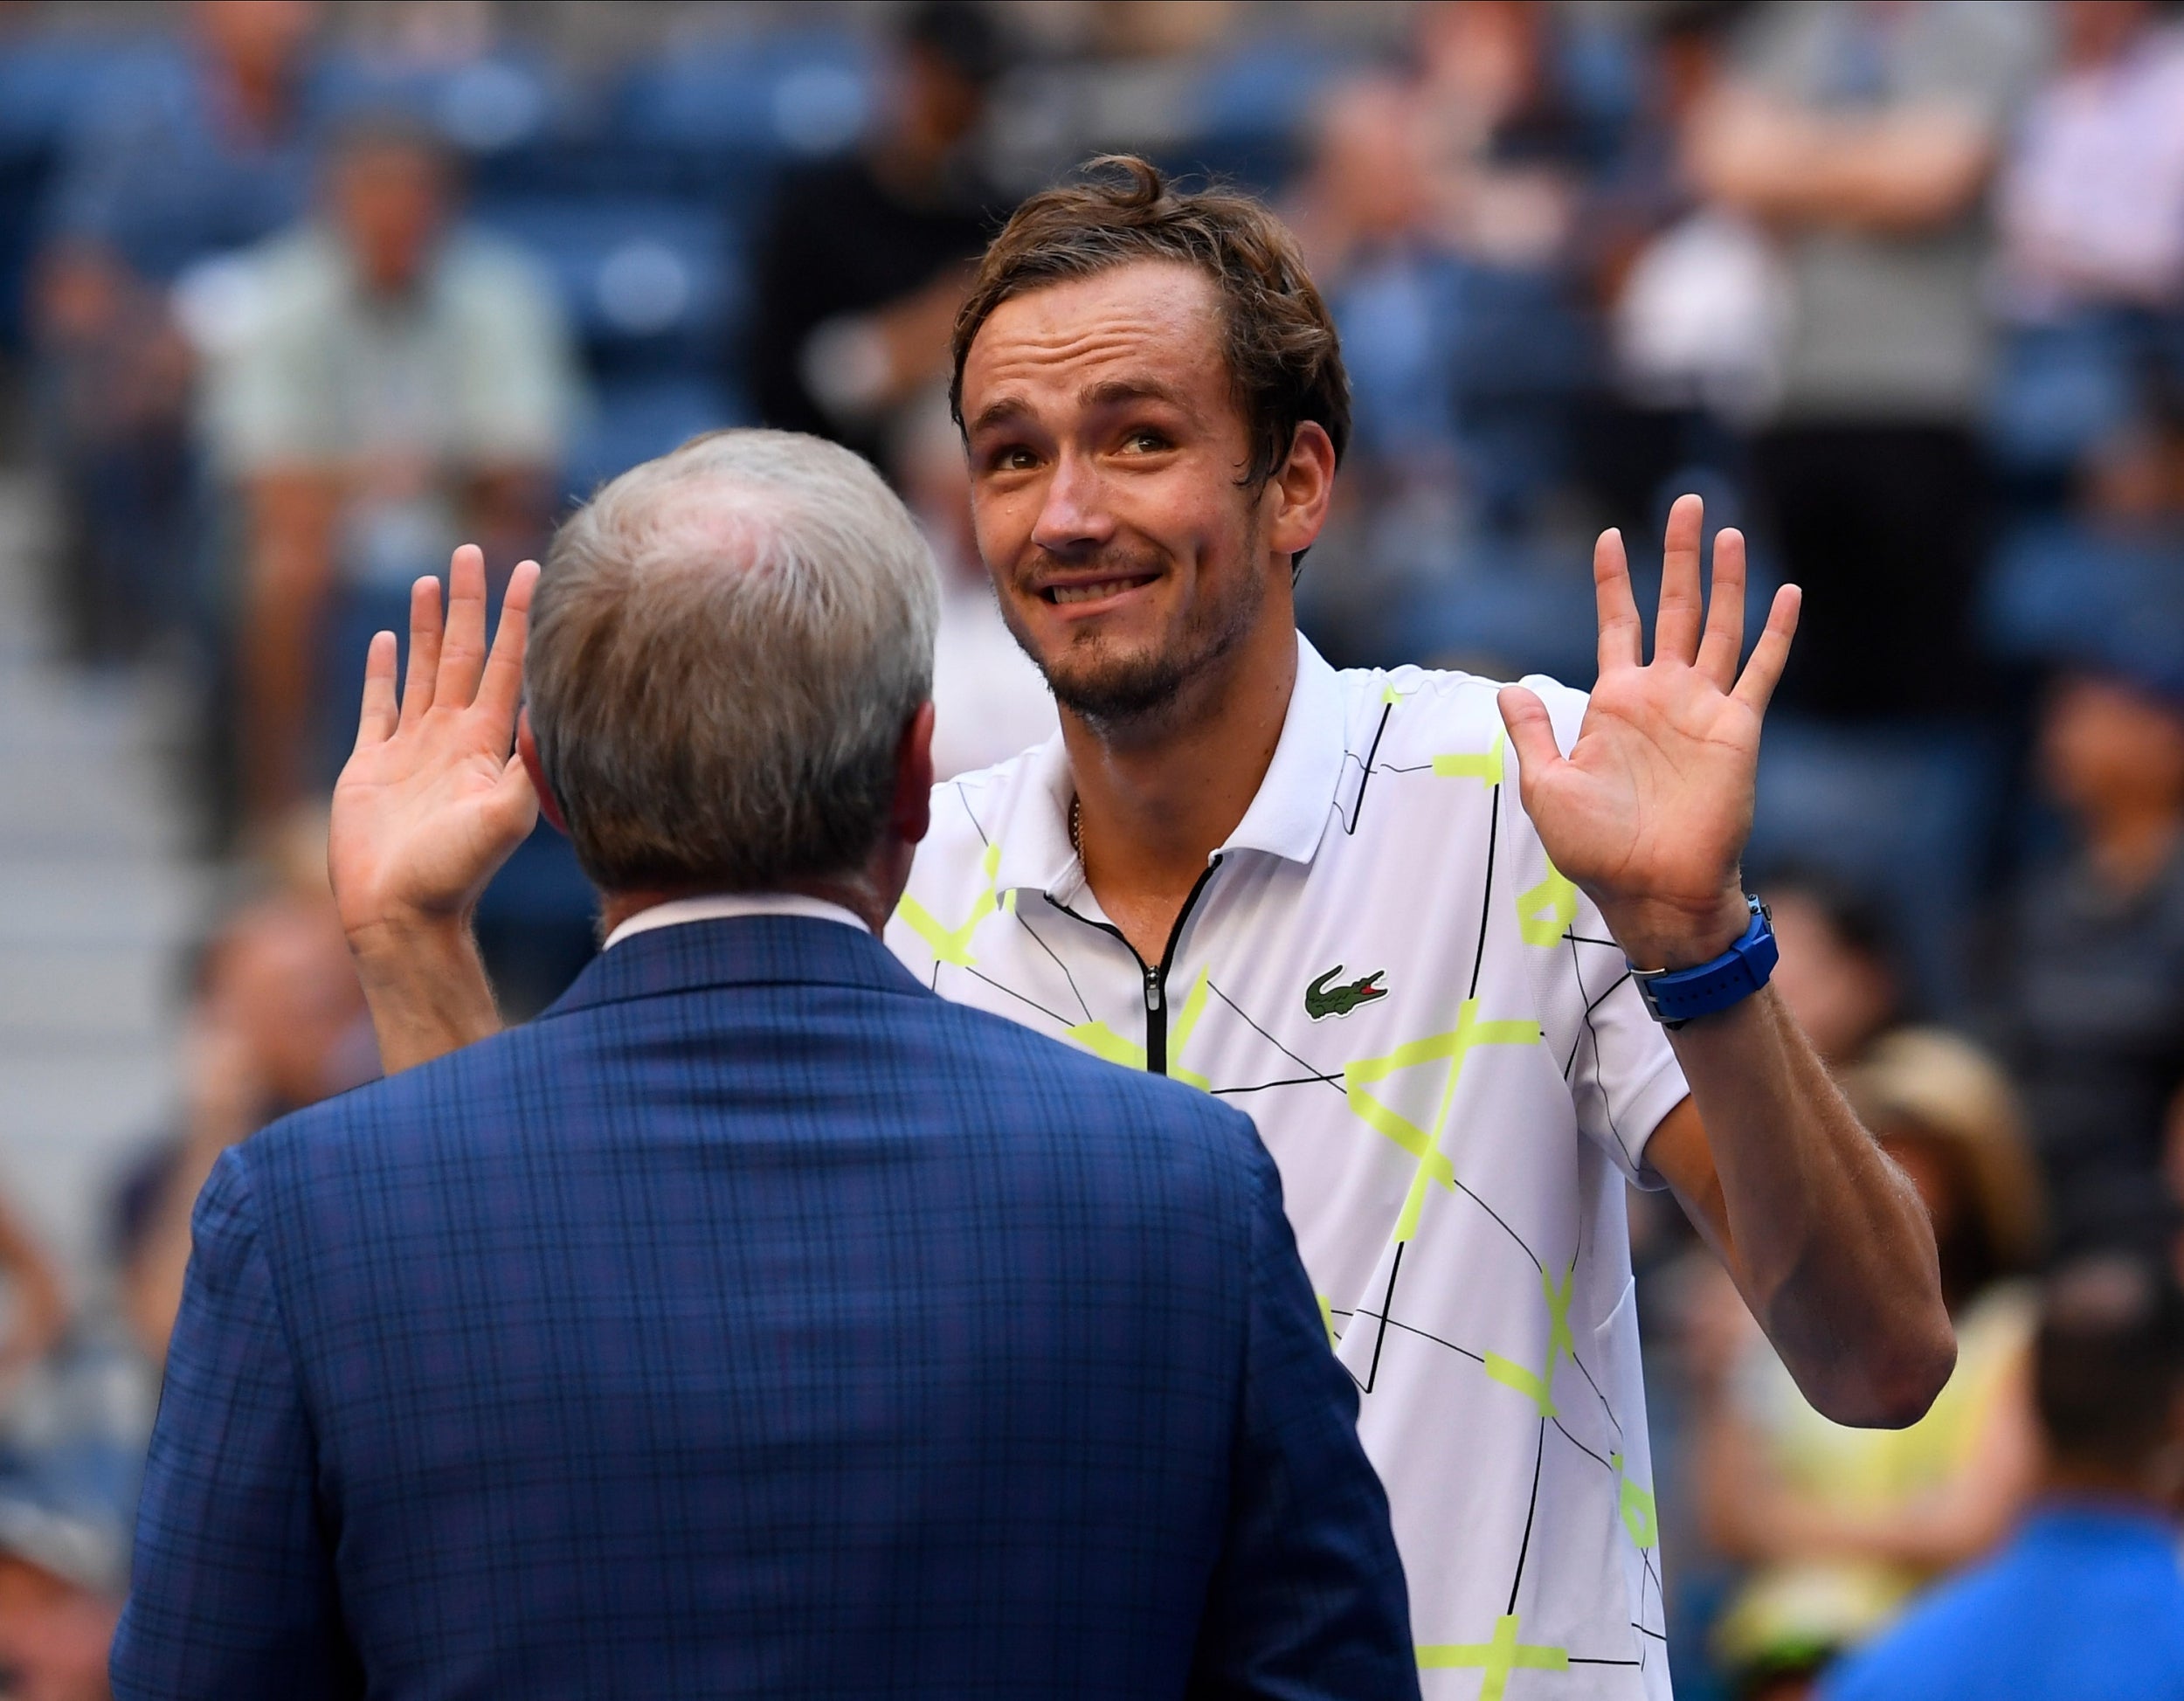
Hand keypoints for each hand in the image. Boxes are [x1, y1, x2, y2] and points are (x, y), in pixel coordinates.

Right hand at [330, 545, 538, 954]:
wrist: (403, 916)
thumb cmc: (456, 875)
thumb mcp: (503, 819)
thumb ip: (527, 769)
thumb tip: (549, 714)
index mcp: (486, 745)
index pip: (507, 666)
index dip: (518, 619)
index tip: (532, 571)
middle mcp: (453, 739)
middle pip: (462, 654)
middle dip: (469, 603)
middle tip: (474, 549)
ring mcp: (412, 750)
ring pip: (420, 671)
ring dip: (425, 625)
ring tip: (432, 579)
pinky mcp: (370, 766)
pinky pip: (377, 707)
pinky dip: (380, 673)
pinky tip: (382, 640)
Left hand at [1498, 494, 1797, 967]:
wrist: (1652, 890)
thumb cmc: (1597, 849)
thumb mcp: (1547, 786)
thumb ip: (1531, 732)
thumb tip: (1507, 687)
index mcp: (1615, 702)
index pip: (1616, 625)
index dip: (1613, 581)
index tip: (1608, 537)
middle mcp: (1662, 695)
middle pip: (1672, 607)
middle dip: (1678, 555)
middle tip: (1686, 502)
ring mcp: (1702, 708)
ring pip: (1717, 625)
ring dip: (1725, 578)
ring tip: (1728, 529)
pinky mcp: (1738, 728)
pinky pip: (1762, 670)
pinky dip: (1776, 631)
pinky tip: (1788, 592)